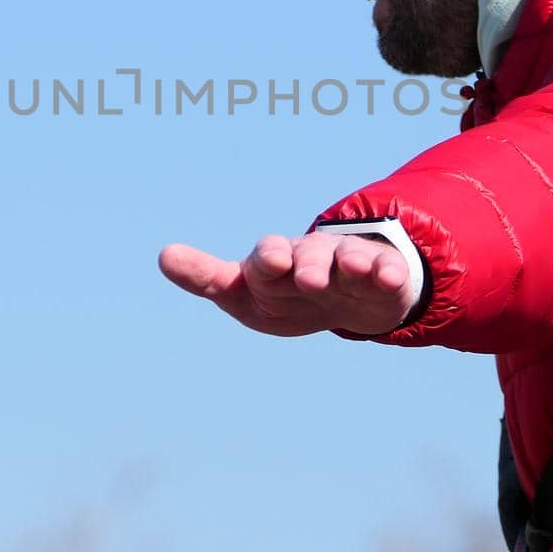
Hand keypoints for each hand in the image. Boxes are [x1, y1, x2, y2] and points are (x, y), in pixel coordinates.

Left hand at [158, 233, 417, 337]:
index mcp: (275, 262)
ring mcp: (347, 263)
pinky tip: (389, 278)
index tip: (270, 262)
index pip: (266, 255)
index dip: (268, 258)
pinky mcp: (380, 275)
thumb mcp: (244, 295)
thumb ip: (207, 277)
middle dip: (307, 264)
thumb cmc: (283, 294)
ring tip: (352, 269)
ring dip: (348, 262)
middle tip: (307, 279)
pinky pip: (385, 271)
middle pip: (308, 255)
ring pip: (347, 258)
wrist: (344, 296)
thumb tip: (162, 254)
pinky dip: (387, 273)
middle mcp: (310, 255)